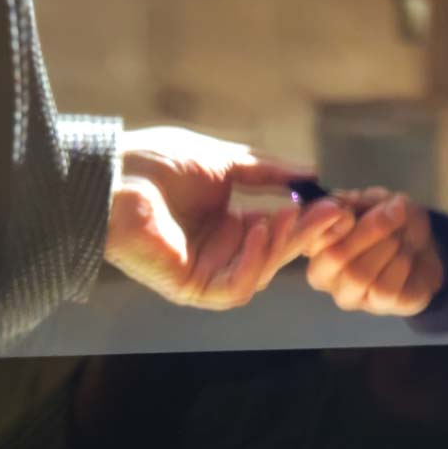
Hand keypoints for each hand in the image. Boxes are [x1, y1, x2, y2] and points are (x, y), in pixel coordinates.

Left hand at [104, 127, 353, 309]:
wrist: (111, 175)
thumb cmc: (156, 164)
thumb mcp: (224, 161)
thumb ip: (267, 171)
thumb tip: (311, 172)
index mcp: (226, 224)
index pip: (277, 227)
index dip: (306, 218)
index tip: (335, 202)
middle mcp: (219, 250)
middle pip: (274, 251)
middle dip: (305, 233)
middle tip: (333, 213)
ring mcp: (205, 271)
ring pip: (260, 271)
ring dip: (282, 246)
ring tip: (296, 216)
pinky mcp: (189, 287)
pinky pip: (233, 287)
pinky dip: (253, 263)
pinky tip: (260, 230)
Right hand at [304, 187, 443, 315]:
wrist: (425, 250)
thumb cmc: (392, 224)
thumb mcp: (377, 201)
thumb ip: (359, 201)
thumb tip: (347, 205)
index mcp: (315, 243)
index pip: (306, 238)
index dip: (326, 224)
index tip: (348, 212)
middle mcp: (322, 273)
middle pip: (335, 257)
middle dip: (369, 230)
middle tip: (393, 215)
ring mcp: (347, 294)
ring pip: (359, 275)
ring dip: (387, 247)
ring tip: (399, 239)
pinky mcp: (376, 306)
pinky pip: (384, 288)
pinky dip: (400, 264)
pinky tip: (405, 258)